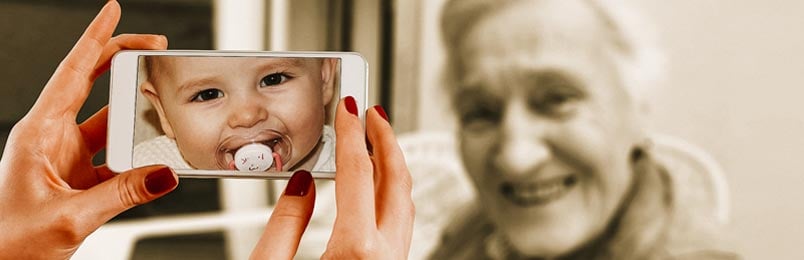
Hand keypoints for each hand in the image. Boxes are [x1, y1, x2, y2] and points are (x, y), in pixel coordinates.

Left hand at [0, 1, 176, 258]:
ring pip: (108, 122)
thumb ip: (123, 194)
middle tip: (155, 45)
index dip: (95, 39)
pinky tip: (154, 158)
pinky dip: (136, 155)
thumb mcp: (70, 218)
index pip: (72, 73)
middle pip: (92, 85)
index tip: (112, 11)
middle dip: (122, 61)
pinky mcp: (77, 178)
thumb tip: (164, 174)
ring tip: (164, 101)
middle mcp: (51, 138)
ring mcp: (64, 158)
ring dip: (134, 113)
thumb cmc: (9, 243)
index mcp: (39, 133)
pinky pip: (114, 156)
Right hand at [250, 97, 414, 258]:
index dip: (351, 134)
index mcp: (356, 249)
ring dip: (392, 165)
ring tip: (377, 141)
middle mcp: (385, 255)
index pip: (358, 174)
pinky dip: (392, 191)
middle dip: (385, 140)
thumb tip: (300, 186)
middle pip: (396, 181)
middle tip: (372, 114)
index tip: (348, 109)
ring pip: (405, 201)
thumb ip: (285, 225)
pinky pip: (401, 220)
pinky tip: (379, 183)